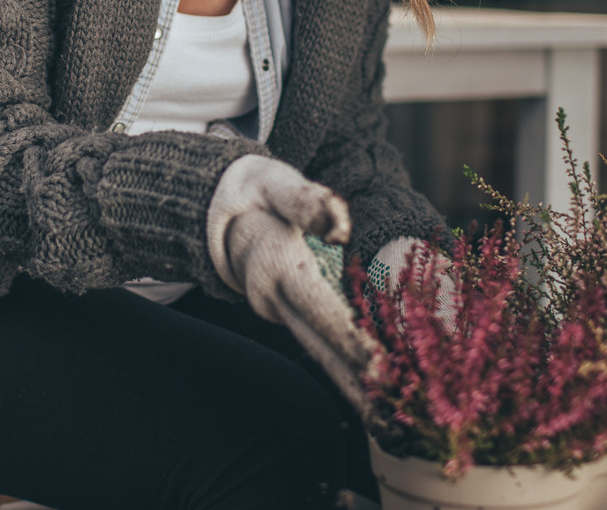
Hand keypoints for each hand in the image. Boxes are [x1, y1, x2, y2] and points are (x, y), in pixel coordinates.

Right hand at [208, 155, 371, 412]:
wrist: (211, 210)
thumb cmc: (253, 192)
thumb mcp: (274, 182)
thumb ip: (307, 200)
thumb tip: (341, 226)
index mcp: (275, 267)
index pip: (318, 308)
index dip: (349, 337)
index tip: (380, 365)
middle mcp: (274, 299)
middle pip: (320, 347)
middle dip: (356, 385)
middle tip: (395, 420)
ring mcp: (280, 312)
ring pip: (321, 355)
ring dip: (354, 391)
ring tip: (391, 425)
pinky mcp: (289, 314)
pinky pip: (321, 347)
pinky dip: (347, 374)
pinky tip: (375, 400)